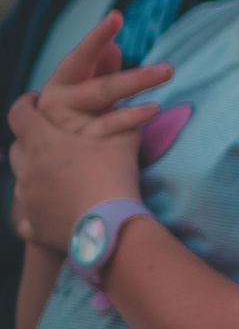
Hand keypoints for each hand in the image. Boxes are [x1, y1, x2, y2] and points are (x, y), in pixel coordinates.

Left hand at [8, 91, 150, 249]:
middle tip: (53, 142)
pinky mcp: (33, 226)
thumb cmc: (113, 179)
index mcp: (42, 144)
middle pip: (18, 148)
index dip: (26, 104)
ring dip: (36, 176)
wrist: (110, 228)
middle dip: (32, 143)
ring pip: (22, 181)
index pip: (20, 113)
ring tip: (60, 179)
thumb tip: (130, 106)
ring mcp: (26, 200)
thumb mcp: (122, 142)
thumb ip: (120, 120)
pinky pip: (26, 217)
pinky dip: (37, 212)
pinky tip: (52, 213)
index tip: (34, 100)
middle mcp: (26, 170)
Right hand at [31, 13, 171, 132]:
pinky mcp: (80, 146)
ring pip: (105, 102)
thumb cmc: (78, 116)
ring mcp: (68, 126)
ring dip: (135, 85)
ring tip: (166, 75)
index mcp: (62, 84)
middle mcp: (58, 103)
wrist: (55, 160)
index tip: (117, 16)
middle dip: (136, 77)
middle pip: (102, 86)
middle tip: (169, 69)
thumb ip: (101, 69)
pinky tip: (154, 109)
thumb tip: (113, 46)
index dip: (98, 37)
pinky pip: (110, 129)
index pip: (82, 57)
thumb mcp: (88, 91)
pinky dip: (132, 119)